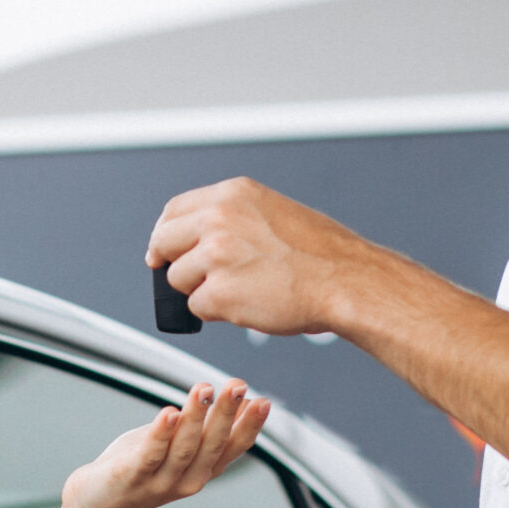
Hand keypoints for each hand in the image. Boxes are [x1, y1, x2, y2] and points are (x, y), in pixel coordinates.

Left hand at [60, 379, 271, 507]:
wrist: (98, 504)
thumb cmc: (141, 467)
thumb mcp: (182, 445)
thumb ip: (210, 427)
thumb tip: (246, 401)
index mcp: (202, 470)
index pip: (233, 448)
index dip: (249, 426)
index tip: (262, 401)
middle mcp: (187, 479)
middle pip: (211, 445)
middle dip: (226, 414)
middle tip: (237, 386)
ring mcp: (160, 480)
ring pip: (183, 447)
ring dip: (196, 417)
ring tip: (204, 389)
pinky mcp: (132, 476)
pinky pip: (150, 454)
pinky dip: (161, 434)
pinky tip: (169, 413)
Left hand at [147, 178, 378, 337]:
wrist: (346, 282)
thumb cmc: (321, 254)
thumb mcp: (272, 212)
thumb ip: (231, 218)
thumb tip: (197, 237)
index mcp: (233, 194)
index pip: (173, 211)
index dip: (165, 235)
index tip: (161, 250)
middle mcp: (220, 218)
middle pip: (165, 243)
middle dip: (175, 264)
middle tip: (194, 278)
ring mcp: (216, 255)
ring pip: (178, 279)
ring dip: (201, 290)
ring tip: (241, 289)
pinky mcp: (218, 292)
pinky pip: (196, 308)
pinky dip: (216, 313)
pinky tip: (246, 305)